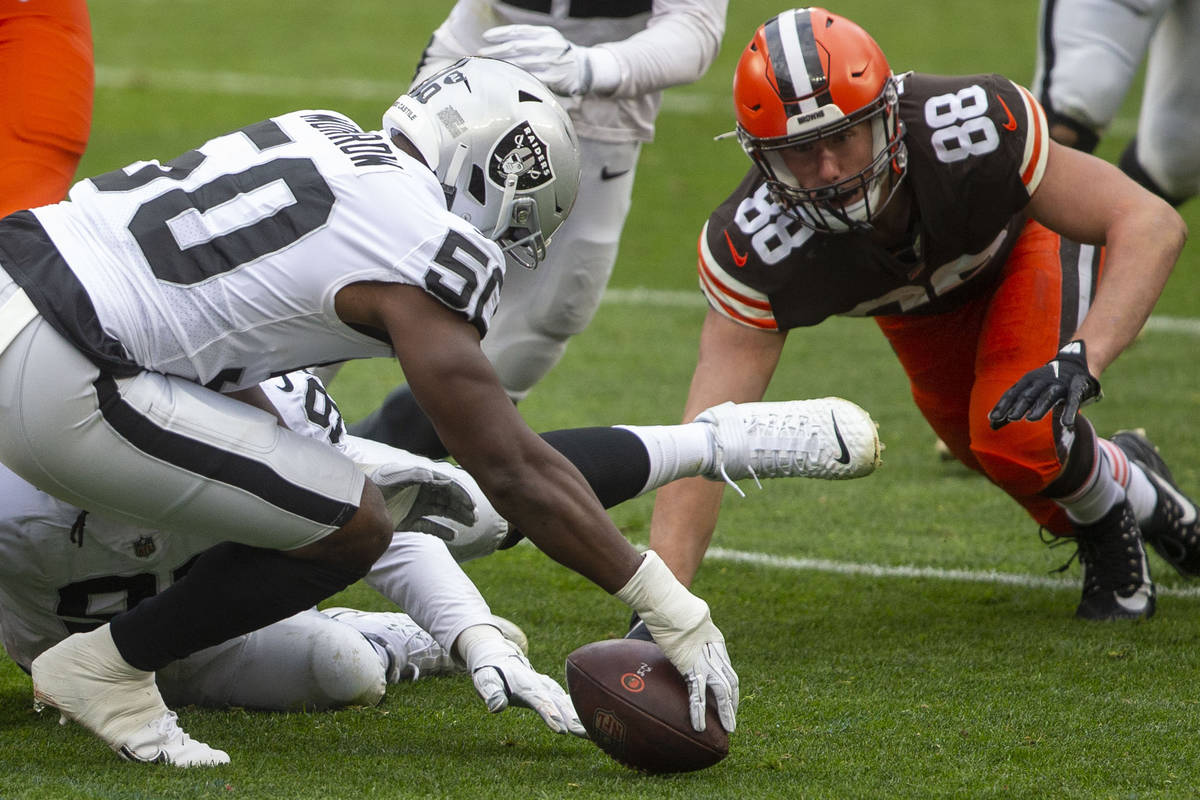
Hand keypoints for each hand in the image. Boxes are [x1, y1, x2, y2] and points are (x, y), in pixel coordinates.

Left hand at [365, 459, 475, 538]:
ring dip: (457, 517)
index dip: (461, 494)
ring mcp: (417, 507)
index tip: (471, 504)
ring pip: (443, 512)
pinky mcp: (410, 521)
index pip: (447, 486)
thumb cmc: (376, 483)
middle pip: (449, 499)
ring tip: (470, 524)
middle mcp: (423, 492)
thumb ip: (413, 475)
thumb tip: (434, 475)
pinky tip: (454, 536)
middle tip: (474, 517)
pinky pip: (430, 526)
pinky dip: (442, 531)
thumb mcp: (393, 476)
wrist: (357, 503)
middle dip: (463, 507)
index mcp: (422, 479)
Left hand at [457, 625, 585, 735]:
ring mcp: (550, 688)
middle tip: (586, 734)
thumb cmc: (493, 673)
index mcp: (527, 685)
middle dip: (572, 719)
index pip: (540, 701)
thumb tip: (496, 707)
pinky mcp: (554, 692)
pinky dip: (579, 712)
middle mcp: (542, 686)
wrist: (503, 659)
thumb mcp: (485, 680)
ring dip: (580, 718)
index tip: (562, 730)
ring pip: (567, 703)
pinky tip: (592, 725)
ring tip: (593, 734)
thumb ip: (491, 692)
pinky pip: (568, 703)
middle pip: (559, 704)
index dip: (551, 714)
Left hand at [479, 24, 593, 95]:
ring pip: (520, 63)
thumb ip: (529, 37)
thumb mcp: (547, 38)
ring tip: (489, 64)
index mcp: (545, 33)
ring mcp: (550, 62)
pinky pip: (530, 77)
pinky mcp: (552, 78)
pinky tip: (504, 76)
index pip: (518, 31)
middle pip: (516, 47)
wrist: (582, 68)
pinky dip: (515, 76)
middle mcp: (548, 46)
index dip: (500, 34)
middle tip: (482, 52)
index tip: (485, 37)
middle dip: (496, 50)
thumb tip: (501, 40)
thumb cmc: (558, 52)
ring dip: (502, 64)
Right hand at [614, 551, 738, 732]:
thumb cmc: (664, 598)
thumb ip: (682, 623)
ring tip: (728, 728)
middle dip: (732, 700)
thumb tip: (669, 623)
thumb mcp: (679, 613)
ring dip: (725, 711)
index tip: (730, 698)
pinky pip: (697, 691)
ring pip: (720, 688)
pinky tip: (700, 725)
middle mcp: (712, 646)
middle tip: (732, 719)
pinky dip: (698, 710)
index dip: (730, 683)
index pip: (726, 665)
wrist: (662, 595)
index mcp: (713, 635)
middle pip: (729, 678)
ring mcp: (702, 655)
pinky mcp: (689, 662)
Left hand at [989, 340, 1101, 429]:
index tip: (992, 418)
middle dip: (1019, 406)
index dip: (1002, 406)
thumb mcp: (1029, 394)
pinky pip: (1073, 400)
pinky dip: (1069, 411)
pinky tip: (1066, 424)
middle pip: (1028, 395)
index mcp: (1027, 381)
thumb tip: (991, 425)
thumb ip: (1012, 409)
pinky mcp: (1077, 387)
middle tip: (1010, 418)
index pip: (1012, 394)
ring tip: (1031, 419)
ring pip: (1048, 396)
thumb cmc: (1046, 385)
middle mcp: (1041, 380)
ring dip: (1040, 407)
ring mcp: (1059, 383)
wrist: (1076, 364)